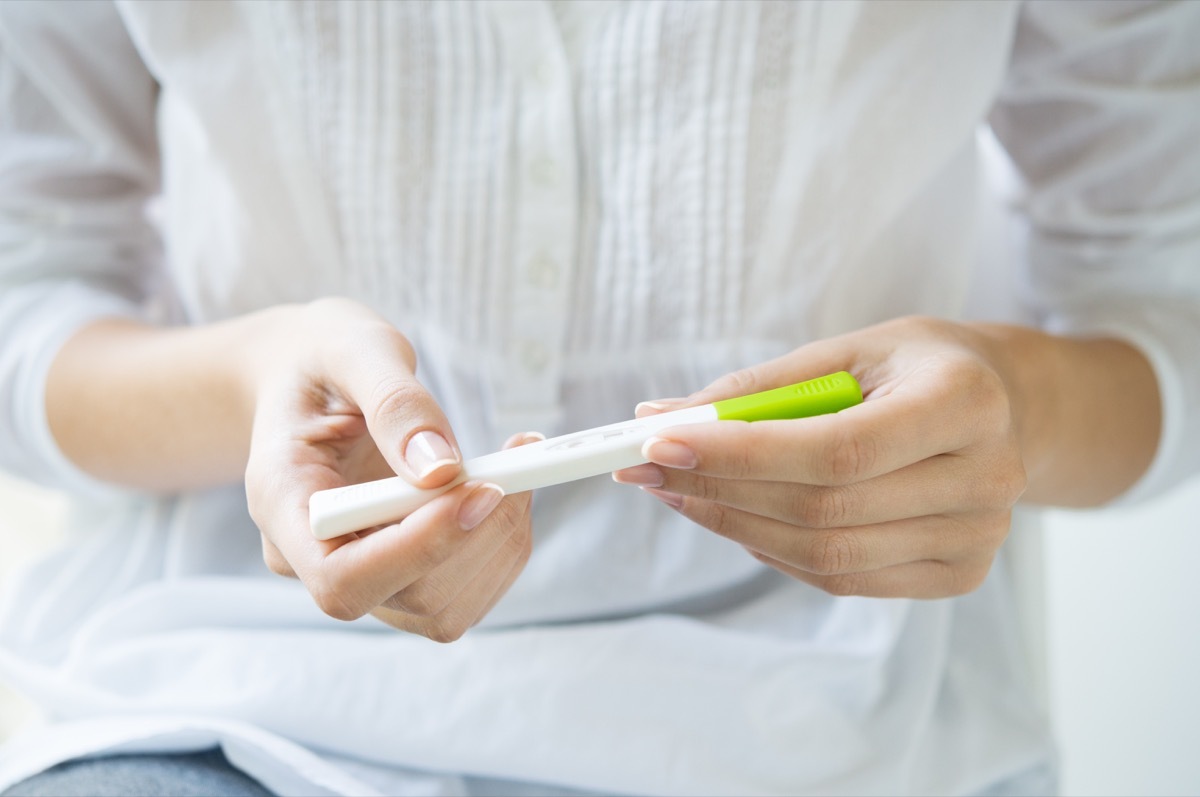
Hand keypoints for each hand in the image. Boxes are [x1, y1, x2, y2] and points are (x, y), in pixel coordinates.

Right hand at [243, 298, 533, 639]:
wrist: (313, 376)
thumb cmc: (326, 358)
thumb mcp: (354, 351)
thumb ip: (397, 406)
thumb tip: (441, 470)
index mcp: (282, 506)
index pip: (341, 578)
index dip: (418, 549)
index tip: (481, 489)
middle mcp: (314, 558)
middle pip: (409, 598)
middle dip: (478, 534)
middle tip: (515, 460)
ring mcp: (360, 574)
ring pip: (446, 608)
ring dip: (500, 541)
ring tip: (514, 464)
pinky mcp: (402, 574)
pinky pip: (466, 591)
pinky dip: (504, 542)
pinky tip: (508, 485)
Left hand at [614, 316, 1031, 598]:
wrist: (1003, 407)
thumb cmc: (915, 368)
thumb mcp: (848, 351)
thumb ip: (760, 388)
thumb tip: (662, 417)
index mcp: (964, 402)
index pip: (838, 449)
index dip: (742, 455)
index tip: (660, 442)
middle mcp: (985, 478)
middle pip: (823, 510)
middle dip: (717, 490)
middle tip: (647, 469)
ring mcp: (978, 538)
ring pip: (825, 556)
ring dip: (733, 524)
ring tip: (678, 491)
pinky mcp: (959, 575)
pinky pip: (842, 578)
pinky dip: (775, 549)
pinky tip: (737, 516)